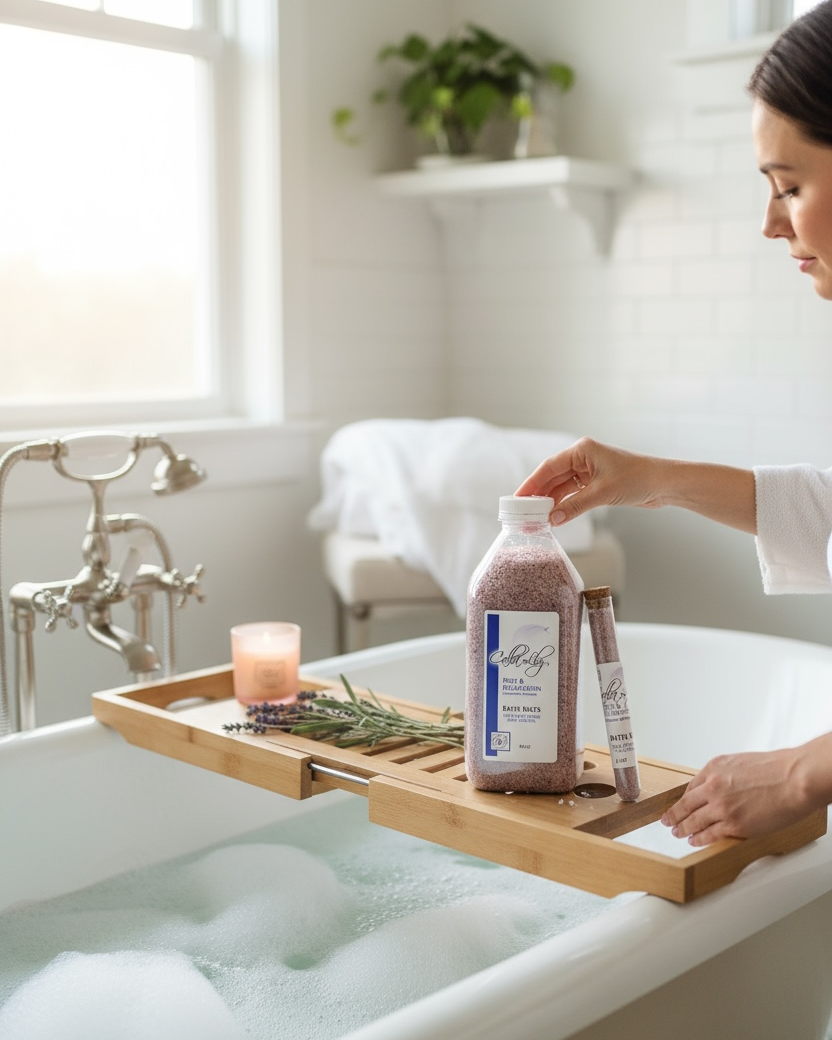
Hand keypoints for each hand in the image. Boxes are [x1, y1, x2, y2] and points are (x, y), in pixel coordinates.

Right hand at [515, 436, 756, 533]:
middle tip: (521, 511)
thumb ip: (574, 506)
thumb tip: (552, 519)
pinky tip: (553, 516)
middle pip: (552, 477)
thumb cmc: (639, 479)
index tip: (517, 498)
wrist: (664, 484)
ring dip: (549, 502)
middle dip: (537, 494)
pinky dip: (563, 505)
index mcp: (581, 450)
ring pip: (561, 487)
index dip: (531, 483)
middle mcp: (582, 458)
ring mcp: (588, 471)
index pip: (548, 467)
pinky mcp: (595, 484)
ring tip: (534, 518)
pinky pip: (572, 495)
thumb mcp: (603, 493)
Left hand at [660, 747, 811, 845]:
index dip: (682, 799)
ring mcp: (721, 807)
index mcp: (714, 768)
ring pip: (694, 821)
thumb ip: (724, 775)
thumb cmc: (776, 769)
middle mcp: (712, 786)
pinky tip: (694, 840)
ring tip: (677, 833)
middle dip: (674, 815)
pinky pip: (709, 834)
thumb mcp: (740, 762)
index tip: (678, 805)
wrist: (794, 778)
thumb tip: (717, 787)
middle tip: (667, 821)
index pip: (691, 786)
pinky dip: (699, 838)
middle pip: (686, 805)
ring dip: (683, 828)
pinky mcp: (733, 824)